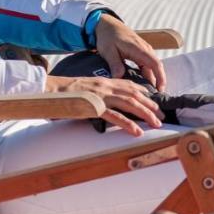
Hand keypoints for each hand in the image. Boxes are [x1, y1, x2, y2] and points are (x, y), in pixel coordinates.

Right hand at [45, 73, 163, 135]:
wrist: (51, 90)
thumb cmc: (67, 93)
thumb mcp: (87, 89)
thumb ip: (100, 93)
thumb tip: (108, 102)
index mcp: (105, 82)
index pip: (130, 85)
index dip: (144, 93)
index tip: (154, 101)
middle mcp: (106, 87)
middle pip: (134, 95)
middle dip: (150, 105)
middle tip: (161, 115)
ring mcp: (101, 96)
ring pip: (129, 104)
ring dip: (145, 114)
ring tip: (156, 123)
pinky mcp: (94, 107)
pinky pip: (115, 116)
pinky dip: (128, 124)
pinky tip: (137, 131)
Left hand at [94, 14, 166, 92]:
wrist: (106, 25)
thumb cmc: (107, 37)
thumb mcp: (108, 51)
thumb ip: (115, 64)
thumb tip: (119, 78)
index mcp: (138, 48)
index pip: (155, 64)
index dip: (160, 77)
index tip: (160, 90)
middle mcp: (145, 49)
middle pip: (157, 67)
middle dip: (159, 81)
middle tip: (155, 98)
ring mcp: (144, 50)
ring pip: (152, 66)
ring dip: (153, 79)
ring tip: (149, 94)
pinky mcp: (141, 52)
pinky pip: (148, 65)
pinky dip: (148, 74)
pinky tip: (143, 84)